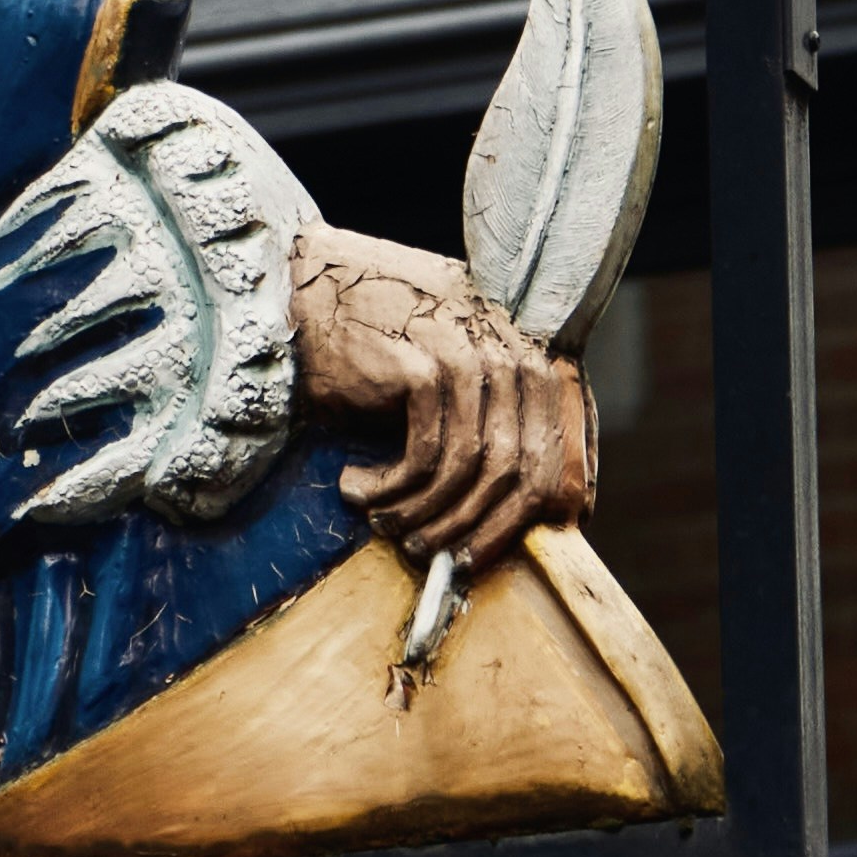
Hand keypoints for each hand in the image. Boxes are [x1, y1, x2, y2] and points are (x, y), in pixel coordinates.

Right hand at [288, 227, 596, 569]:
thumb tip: (513, 511)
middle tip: (438, 559)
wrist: (302, 298)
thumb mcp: (447, 376)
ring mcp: (472, 358)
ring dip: (425, 515)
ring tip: (385, 526)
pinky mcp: (426, 370)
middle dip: (479, 530)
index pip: (555, 455)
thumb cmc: (372, 347)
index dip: (528, 516)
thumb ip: (488, 419)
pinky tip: (355, 488)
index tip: (491, 550)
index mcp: (530, 358)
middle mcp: (513, 354)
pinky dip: (392, 490)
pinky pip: (426, 460)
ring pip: (470, 472)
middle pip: (520, 471)